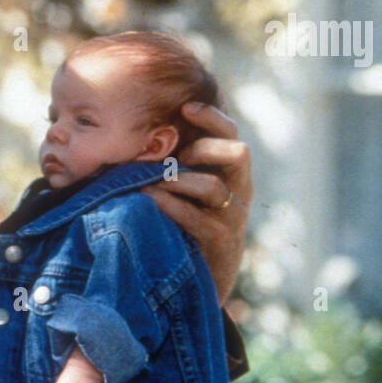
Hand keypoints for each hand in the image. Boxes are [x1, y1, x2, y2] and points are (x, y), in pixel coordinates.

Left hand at [140, 101, 251, 303]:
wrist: (203, 275)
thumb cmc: (188, 223)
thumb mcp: (186, 188)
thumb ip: (176, 162)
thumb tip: (142, 130)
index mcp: (231, 172)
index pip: (231, 135)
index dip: (212, 117)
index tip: (186, 107)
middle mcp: (238, 190)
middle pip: (238, 152)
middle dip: (204, 147)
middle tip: (179, 155)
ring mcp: (231, 216)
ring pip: (213, 186)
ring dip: (179, 179)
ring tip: (151, 180)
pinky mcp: (219, 239)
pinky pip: (195, 216)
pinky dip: (169, 204)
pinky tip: (147, 198)